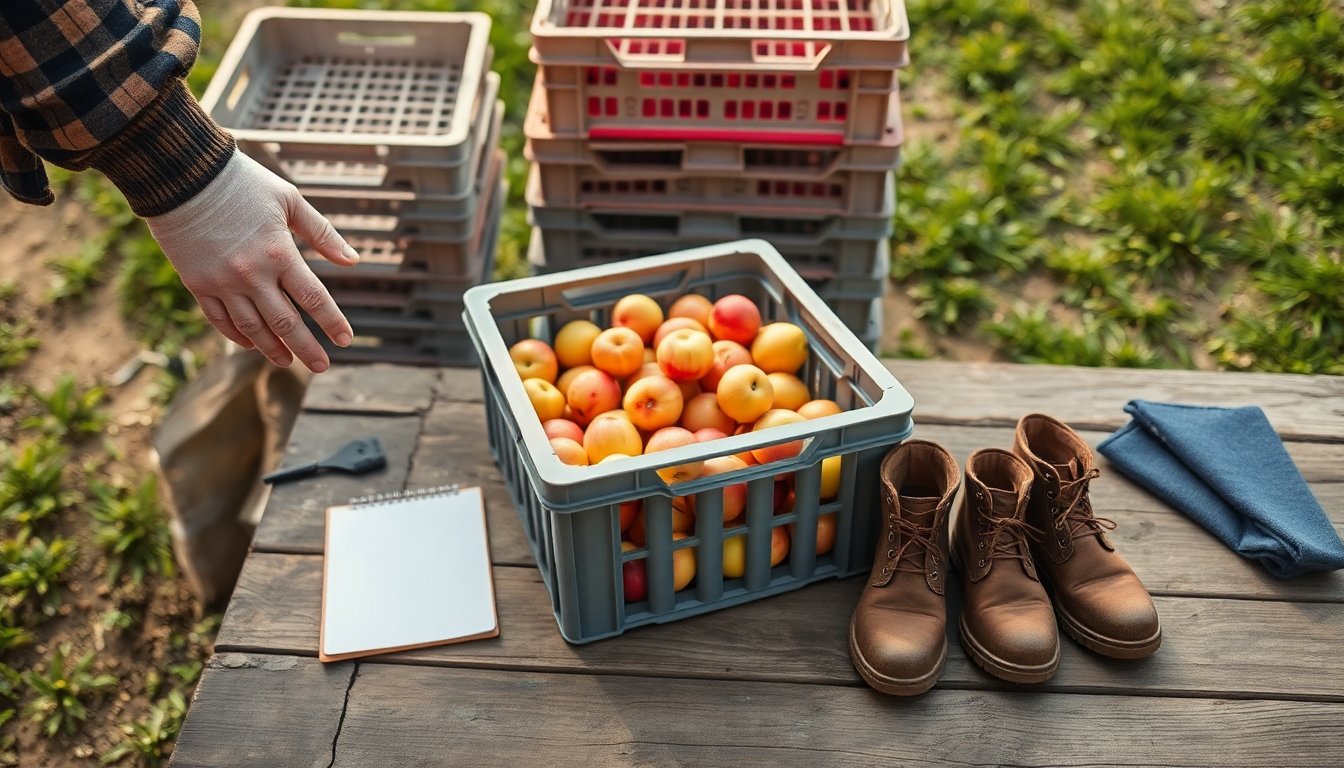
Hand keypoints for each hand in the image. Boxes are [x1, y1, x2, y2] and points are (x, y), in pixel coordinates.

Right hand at [146, 150, 356, 371]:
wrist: (181, 173)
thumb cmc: (242, 182)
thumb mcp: (289, 200)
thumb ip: (322, 233)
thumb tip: (353, 260)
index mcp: (279, 254)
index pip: (314, 299)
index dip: (332, 322)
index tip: (346, 340)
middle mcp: (252, 275)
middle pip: (285, 323)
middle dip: (306, 348)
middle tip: (322, 366)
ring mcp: (222, 283)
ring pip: (252, 328)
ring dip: (272, 348)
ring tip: (287, 362)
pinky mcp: (197, 284)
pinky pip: (220, 320)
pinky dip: (237, 336)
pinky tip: (252, 345)